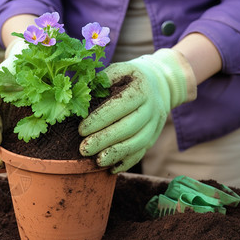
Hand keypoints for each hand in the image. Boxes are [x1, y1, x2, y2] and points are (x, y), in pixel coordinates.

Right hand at [0, 39, 27, 167]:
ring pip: (8, 136)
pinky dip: (23, 144)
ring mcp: (12, 117)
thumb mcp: (3, 75)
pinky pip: (23, 133)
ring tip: (7, 166)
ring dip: (6, 151)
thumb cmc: (15, 65)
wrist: (32, 57)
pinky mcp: (27, 119)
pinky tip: (28, 157)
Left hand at [79, 48, 196, 172]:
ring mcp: (155, 124)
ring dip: (116, 154)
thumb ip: (101, 82)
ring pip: (138, 143)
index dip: (100, 119)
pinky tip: (111, 169)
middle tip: (83, 150)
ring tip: (96, 161)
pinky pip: (142, 152)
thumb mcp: (119, 70)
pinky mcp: (154, 137)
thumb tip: (79, 95)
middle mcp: (151, 108)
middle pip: (129, 127)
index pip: (120, 106)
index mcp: (141, 88)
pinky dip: (127, 162)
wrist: (160, 83)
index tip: (81, 130)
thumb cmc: (129, 77)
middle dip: (104, 140)